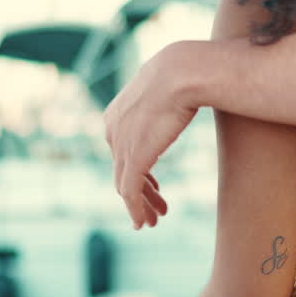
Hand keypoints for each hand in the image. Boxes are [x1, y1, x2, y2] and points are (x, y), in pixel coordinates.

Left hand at [103, 42, 200, 228]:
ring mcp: (120, 146)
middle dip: (141, 193)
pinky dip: (135, 210)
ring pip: (125, 186)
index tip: (156, 186)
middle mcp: (111, 131)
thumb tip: (176, 105)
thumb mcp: (167, 91)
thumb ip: (163, 105)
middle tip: (158, 209)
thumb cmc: (184, 75)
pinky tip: (142, 223)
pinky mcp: (132, 160)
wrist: (181, 73)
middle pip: (122, 171)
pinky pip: (130, 193)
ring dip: (141, 206)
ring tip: (155, 220)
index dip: (140, 172)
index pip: (122, 153)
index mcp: (116, 115)